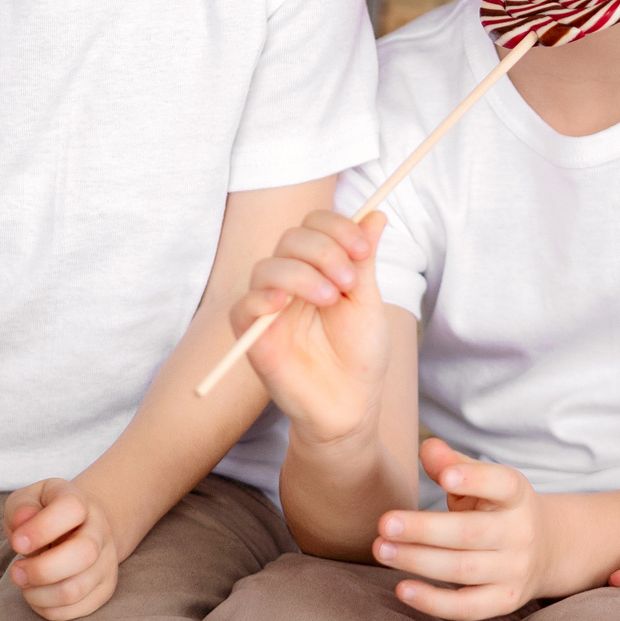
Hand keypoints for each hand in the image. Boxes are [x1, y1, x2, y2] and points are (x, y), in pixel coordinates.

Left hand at [3, 477, 120, 620]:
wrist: (82, 526)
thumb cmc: (47, 514)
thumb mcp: (29, 499)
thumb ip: (21, 506)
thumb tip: (22, 521)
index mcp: (81, 503)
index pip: (72, 509)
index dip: (41, 528)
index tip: (17, 543)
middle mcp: (101, 531)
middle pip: (84, 554)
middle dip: (40, 570)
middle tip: (16, 571)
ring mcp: (107, 562)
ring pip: (75, 590)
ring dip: (38, 594)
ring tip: (25, 583)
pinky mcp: (105, 589)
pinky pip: (76, 610)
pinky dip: (47, 609)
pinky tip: (38, 594)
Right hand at [231, 209, 392, 445]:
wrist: (351, 406)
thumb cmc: (360, 356)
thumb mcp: (366, 301)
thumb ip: (362, 260)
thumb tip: (375, 214)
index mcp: (318, 267)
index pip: (314, 224)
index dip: (337, 227)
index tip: (364, 248)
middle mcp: (291, 280)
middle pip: (291, 238)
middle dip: (323, 250)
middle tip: (348, 281)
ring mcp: (270, 308)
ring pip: (267, 267)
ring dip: (301, 274)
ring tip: (328, 299)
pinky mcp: (252, 336)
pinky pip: (244, 306)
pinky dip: (262, 298)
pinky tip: (284, 306)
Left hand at [372, 438, 547, 620]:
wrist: (545, 550)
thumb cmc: (496, 508)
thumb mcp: (482, 480)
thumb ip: (452, 465)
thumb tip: (428, 449)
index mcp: (517, 495)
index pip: (502, 484)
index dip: (474, 479)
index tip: (445, 477)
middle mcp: (521, 532)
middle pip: (471, 532)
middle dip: (424, 529)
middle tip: (384, 524)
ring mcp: (515, 570)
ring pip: (463, 568)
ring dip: (418, 561)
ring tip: (381, 550)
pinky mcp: (504, 601)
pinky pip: (467, 607)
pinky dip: (433, 602)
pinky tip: (402, 588)